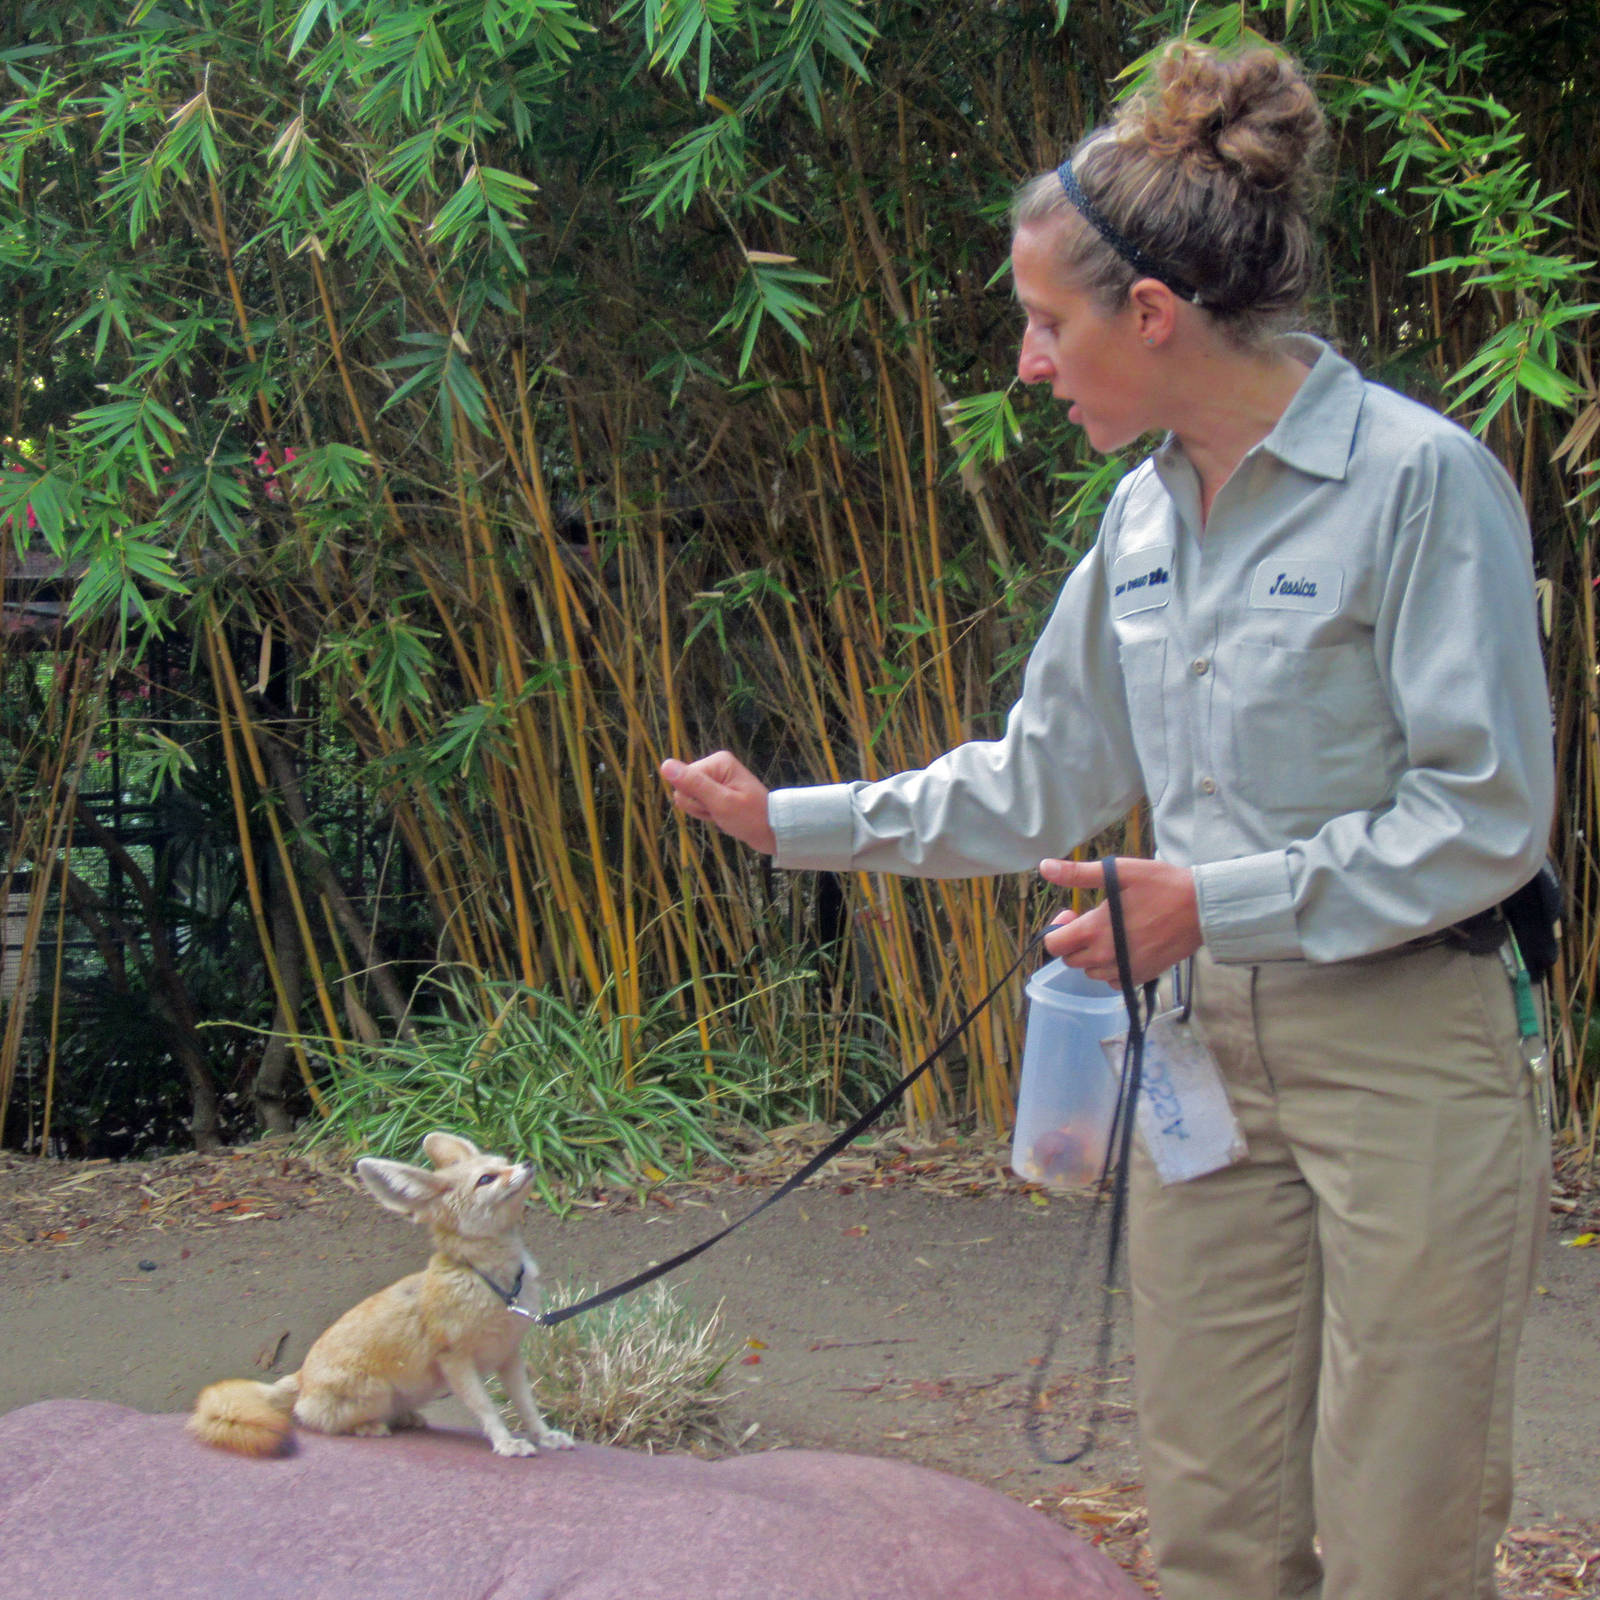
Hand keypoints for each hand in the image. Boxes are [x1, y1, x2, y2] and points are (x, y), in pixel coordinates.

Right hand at [660, 750, 776, 854]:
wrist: (772, 831)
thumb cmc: (750, 817)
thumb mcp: (720, 802)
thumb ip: (693, 784)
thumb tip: (665, 764)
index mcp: (717, 761)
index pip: (683, 781)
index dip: (696, 800)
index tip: (717, 806)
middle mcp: (714, 766)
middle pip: (684, 789)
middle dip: (700, 806)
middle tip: (722, 811)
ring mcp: (715, 779)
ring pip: (689, 799)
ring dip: (704, 812)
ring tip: (725, 814)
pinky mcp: (716, 790)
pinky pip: (698, 804)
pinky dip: (708, 814)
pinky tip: (723, 816)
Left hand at [1039, 856, 1201, 987]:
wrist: (1202, 909)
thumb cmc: (1162, 886)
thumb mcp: (1119, 872)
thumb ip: (1078, 873)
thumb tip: (1045, 867)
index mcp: (1095, 930)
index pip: (1054, 944)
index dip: (1057, 929)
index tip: (1073, 914)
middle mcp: (1106, 956)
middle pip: (1071, 960)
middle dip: (1074, 941)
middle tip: (1092, 921)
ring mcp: (1125, 970)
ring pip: (1091, 972)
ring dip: (1092, 956)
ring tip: (1110, 933)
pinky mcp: (1141, 976)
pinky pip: (1114, 981)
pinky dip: (1112, 969)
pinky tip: (1123, 948)